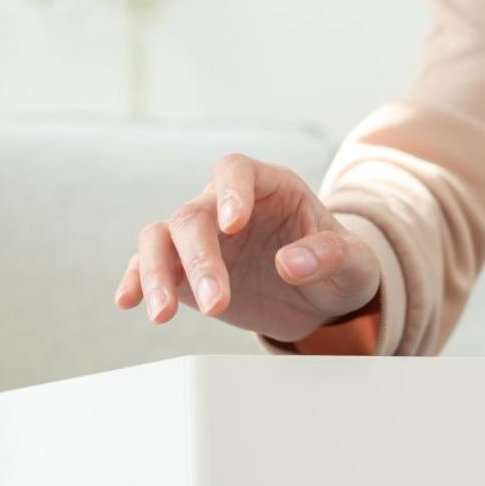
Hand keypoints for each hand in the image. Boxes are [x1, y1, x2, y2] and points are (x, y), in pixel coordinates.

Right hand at [114, 153, 382, 343]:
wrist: (321, 298)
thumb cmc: (340, 268)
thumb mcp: (354, 263)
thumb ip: (330, 255)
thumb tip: (291, 263)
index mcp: (269, 186)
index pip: (236, 170)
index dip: (229, 191)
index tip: (233, 224)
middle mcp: (226, 205)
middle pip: (193, 215)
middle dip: (199, 259)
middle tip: (217, 305)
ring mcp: (202, 238)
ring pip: (160, 237)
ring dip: (156, 272)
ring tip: (162, 315)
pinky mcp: (185, 271)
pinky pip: (150, 267)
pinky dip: (137, 281)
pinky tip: (129, 302)